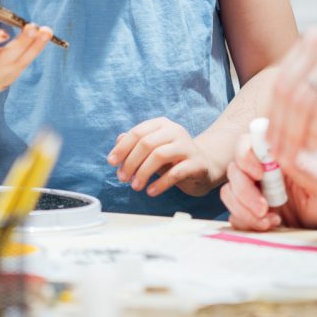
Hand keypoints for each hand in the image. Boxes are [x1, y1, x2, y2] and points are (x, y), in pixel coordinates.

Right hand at [0, 0, 53, 107]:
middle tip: (35, 26)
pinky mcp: (6, 81)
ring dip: (35, 46)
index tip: (5, 33)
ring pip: (20, 62)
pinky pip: (23, 65)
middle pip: (6, 56)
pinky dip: (33, 52)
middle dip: (22, 42)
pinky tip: (43, 37)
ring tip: (47, 30)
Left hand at [106, 118, 225, 197]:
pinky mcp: (197, 163)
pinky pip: (176, 172)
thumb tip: (118, 142)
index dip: (122, 148)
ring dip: (143, 172)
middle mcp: (175, 131)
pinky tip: (151, 191)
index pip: (137, 133)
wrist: (205, 167)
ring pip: (159, 155)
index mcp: (161, 124)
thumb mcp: (152, 150)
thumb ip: (135, 145)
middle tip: (123, 178)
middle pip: (146, 143)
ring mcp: (187, 146)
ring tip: (135, 186)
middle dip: (130, 162)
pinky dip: (160, 183)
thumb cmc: (173, 158)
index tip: (111, 162)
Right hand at [220, 133, 316, 231]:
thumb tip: (280, 154)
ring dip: (244, 209)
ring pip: (229, 192)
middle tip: (263, 208)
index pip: (248, 143)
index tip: (259, 174)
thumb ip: (303, 169)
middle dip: (244, 191)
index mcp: (278, 158)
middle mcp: (262, 172)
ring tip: (270, 221)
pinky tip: (269, 226)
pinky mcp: (249, 214)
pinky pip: (233, 214)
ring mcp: (254, 193)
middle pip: (234, 169)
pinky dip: (246, 222)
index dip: (245, 155)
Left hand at [266, 25, 316, 168]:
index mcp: (311, 41)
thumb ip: (310, 79)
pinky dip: (316, 133)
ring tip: (293, 155)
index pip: (281, 81)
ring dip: (295, 135)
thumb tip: (281, 119)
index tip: (268, 137)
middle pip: (288, 93)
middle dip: (280, 128)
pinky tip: (313, 147)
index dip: (272, 113)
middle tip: (276, 153)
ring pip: (304, 105)